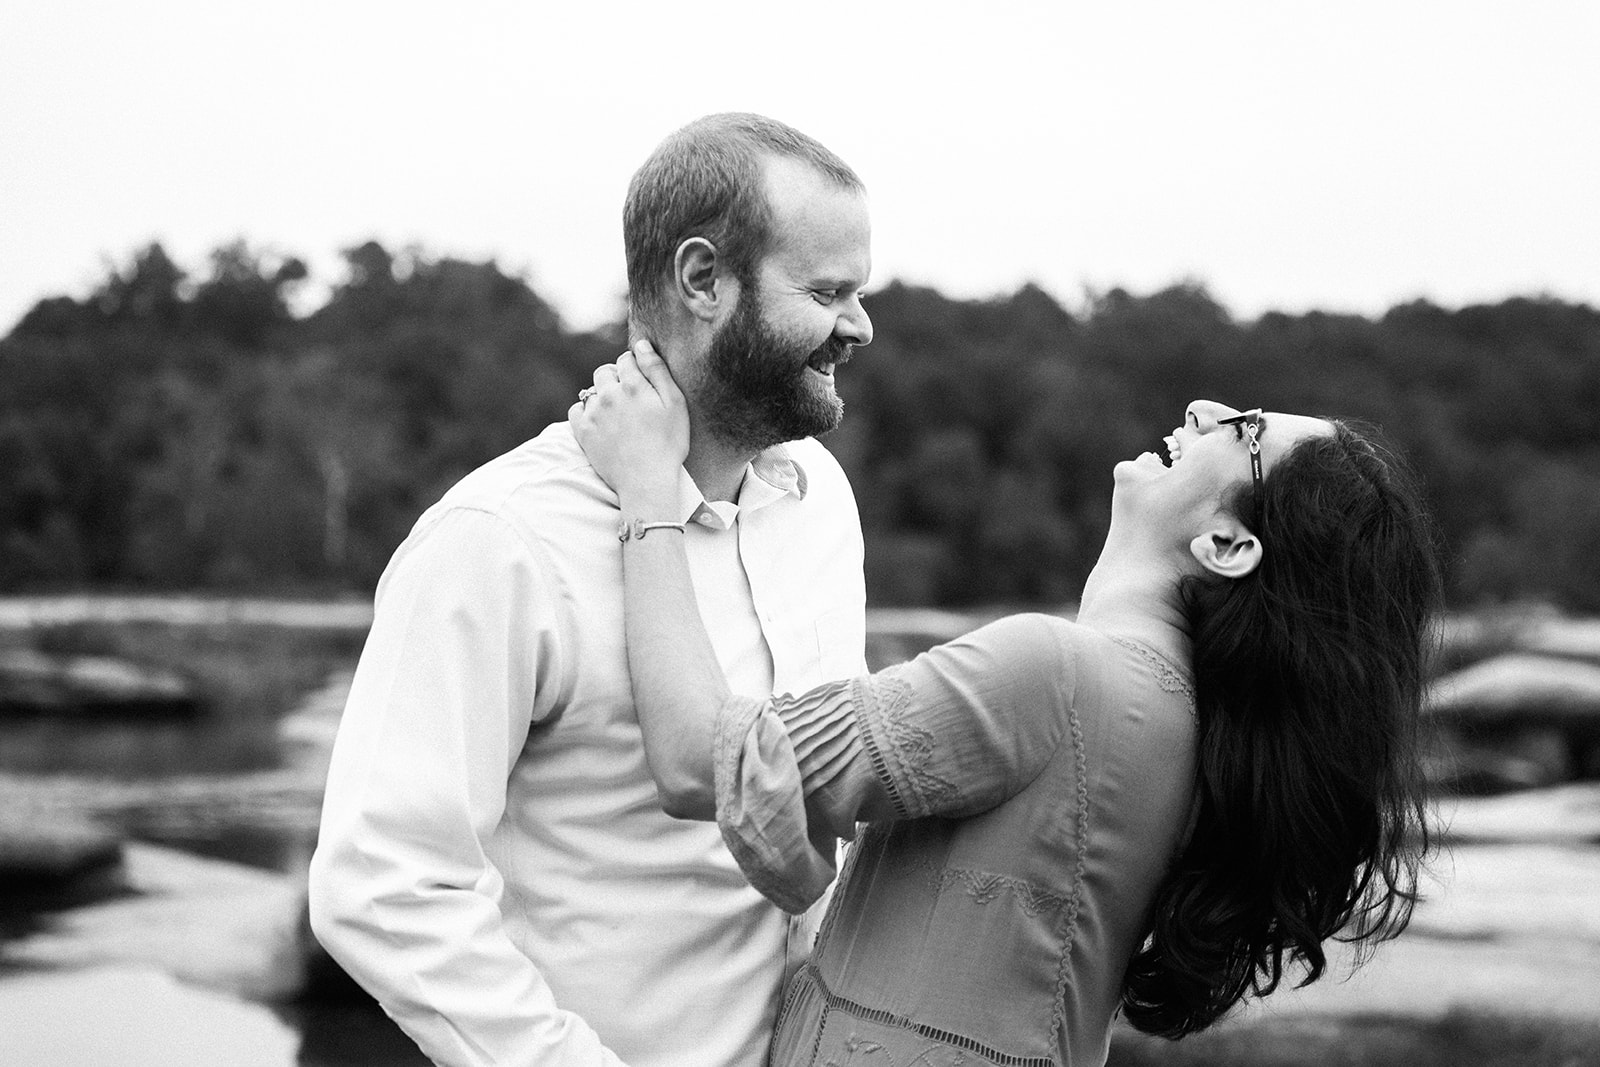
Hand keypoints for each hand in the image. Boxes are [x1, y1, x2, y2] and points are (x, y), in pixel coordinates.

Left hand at [570, 339, 688, 503]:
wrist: (646, 480)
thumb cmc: (668, 443)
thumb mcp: (675, 403)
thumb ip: (657, 370)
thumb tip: (641, 344)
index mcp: (633, 384)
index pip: (627, 359)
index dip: (636, 367)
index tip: (643, 383)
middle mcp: (609, 394)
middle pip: (604, 372)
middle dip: (615, 378)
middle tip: (630, 399)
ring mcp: (593, 413)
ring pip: (591, 391)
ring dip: (602, 396)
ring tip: (618, 415)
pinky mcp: (583, 431)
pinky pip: (576, 409)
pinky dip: (586, 411)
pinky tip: (601, 422)